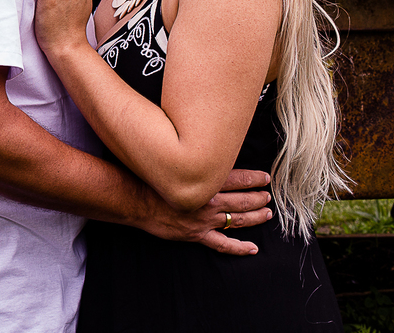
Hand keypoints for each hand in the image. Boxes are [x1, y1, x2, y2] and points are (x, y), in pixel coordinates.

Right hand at [140, 169, 272, 255]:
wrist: (136, 201)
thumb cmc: (151, 180)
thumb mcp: (175, 166)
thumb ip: (193, 164)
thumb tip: (206, 155)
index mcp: (206, 184)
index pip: (238, 180)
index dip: (254, 179)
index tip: (265, 178)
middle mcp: (209, 202)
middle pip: (242, 201)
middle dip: (258, 198)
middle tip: (268, 196)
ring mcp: (205, 221)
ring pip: (238, 220)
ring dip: (255, 217)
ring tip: (267, 214)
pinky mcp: (198, 235)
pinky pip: (223, 244)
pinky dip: (239, 248)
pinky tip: (252, 248)